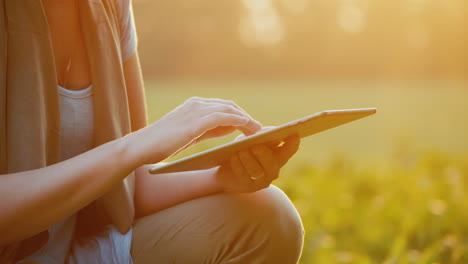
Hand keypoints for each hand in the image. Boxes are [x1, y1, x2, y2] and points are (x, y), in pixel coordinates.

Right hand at [129, 97, 261, 164]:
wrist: (143, 147)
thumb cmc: (165, 143)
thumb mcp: (192, 134)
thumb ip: (211, 128)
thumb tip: (233, 126)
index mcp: (195, 105)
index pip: (224, 107)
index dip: (240, 115)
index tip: (252, 126)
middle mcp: (197, 104)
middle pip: (230, 106)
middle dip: (246, 117)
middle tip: (259, 129)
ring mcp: (196, 110)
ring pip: (229, 110)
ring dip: (246, 120)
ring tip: (258, 131)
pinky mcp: (195, 121)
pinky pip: (223, 117)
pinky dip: (237, 120)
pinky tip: (247, 127)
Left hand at [215, 134, 299, 192]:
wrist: (227, 168)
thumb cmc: (243, 149)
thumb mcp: (252, 138)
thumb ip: (263, 134)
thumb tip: (272, 131)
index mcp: (278, 155)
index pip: (289, 150)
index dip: (292, 144)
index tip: (294, 136)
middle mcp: (273, 170)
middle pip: (274, 164)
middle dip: (264, 155)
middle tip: (256, 146)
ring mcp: (262, 181)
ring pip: (257, 171)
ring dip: (248, 160)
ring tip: (240, 151)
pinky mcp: (248, 187)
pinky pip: (244, 177)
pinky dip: (238, 166)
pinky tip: (233, 158)